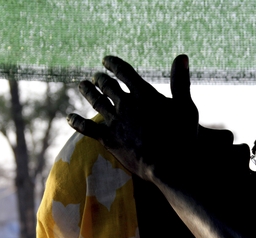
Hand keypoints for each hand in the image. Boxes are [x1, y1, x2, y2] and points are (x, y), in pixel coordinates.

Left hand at [67, 54, 198, 181]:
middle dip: (100, 79)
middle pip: (107, 86)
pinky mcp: (109, 139)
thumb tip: (182, 56)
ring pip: (96, 102)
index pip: (124, 72)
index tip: (106, 60)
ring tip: (82, 85)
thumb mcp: (186, 105)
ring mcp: (115, 121)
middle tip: (96, 76)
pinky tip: (69, 117)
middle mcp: (126, 103)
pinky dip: (77, 122)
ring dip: (88, 92)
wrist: (170, 164)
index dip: (113, 64)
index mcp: (144, 93)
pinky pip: (87, 128)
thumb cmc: (183, 136)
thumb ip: (181, 81)